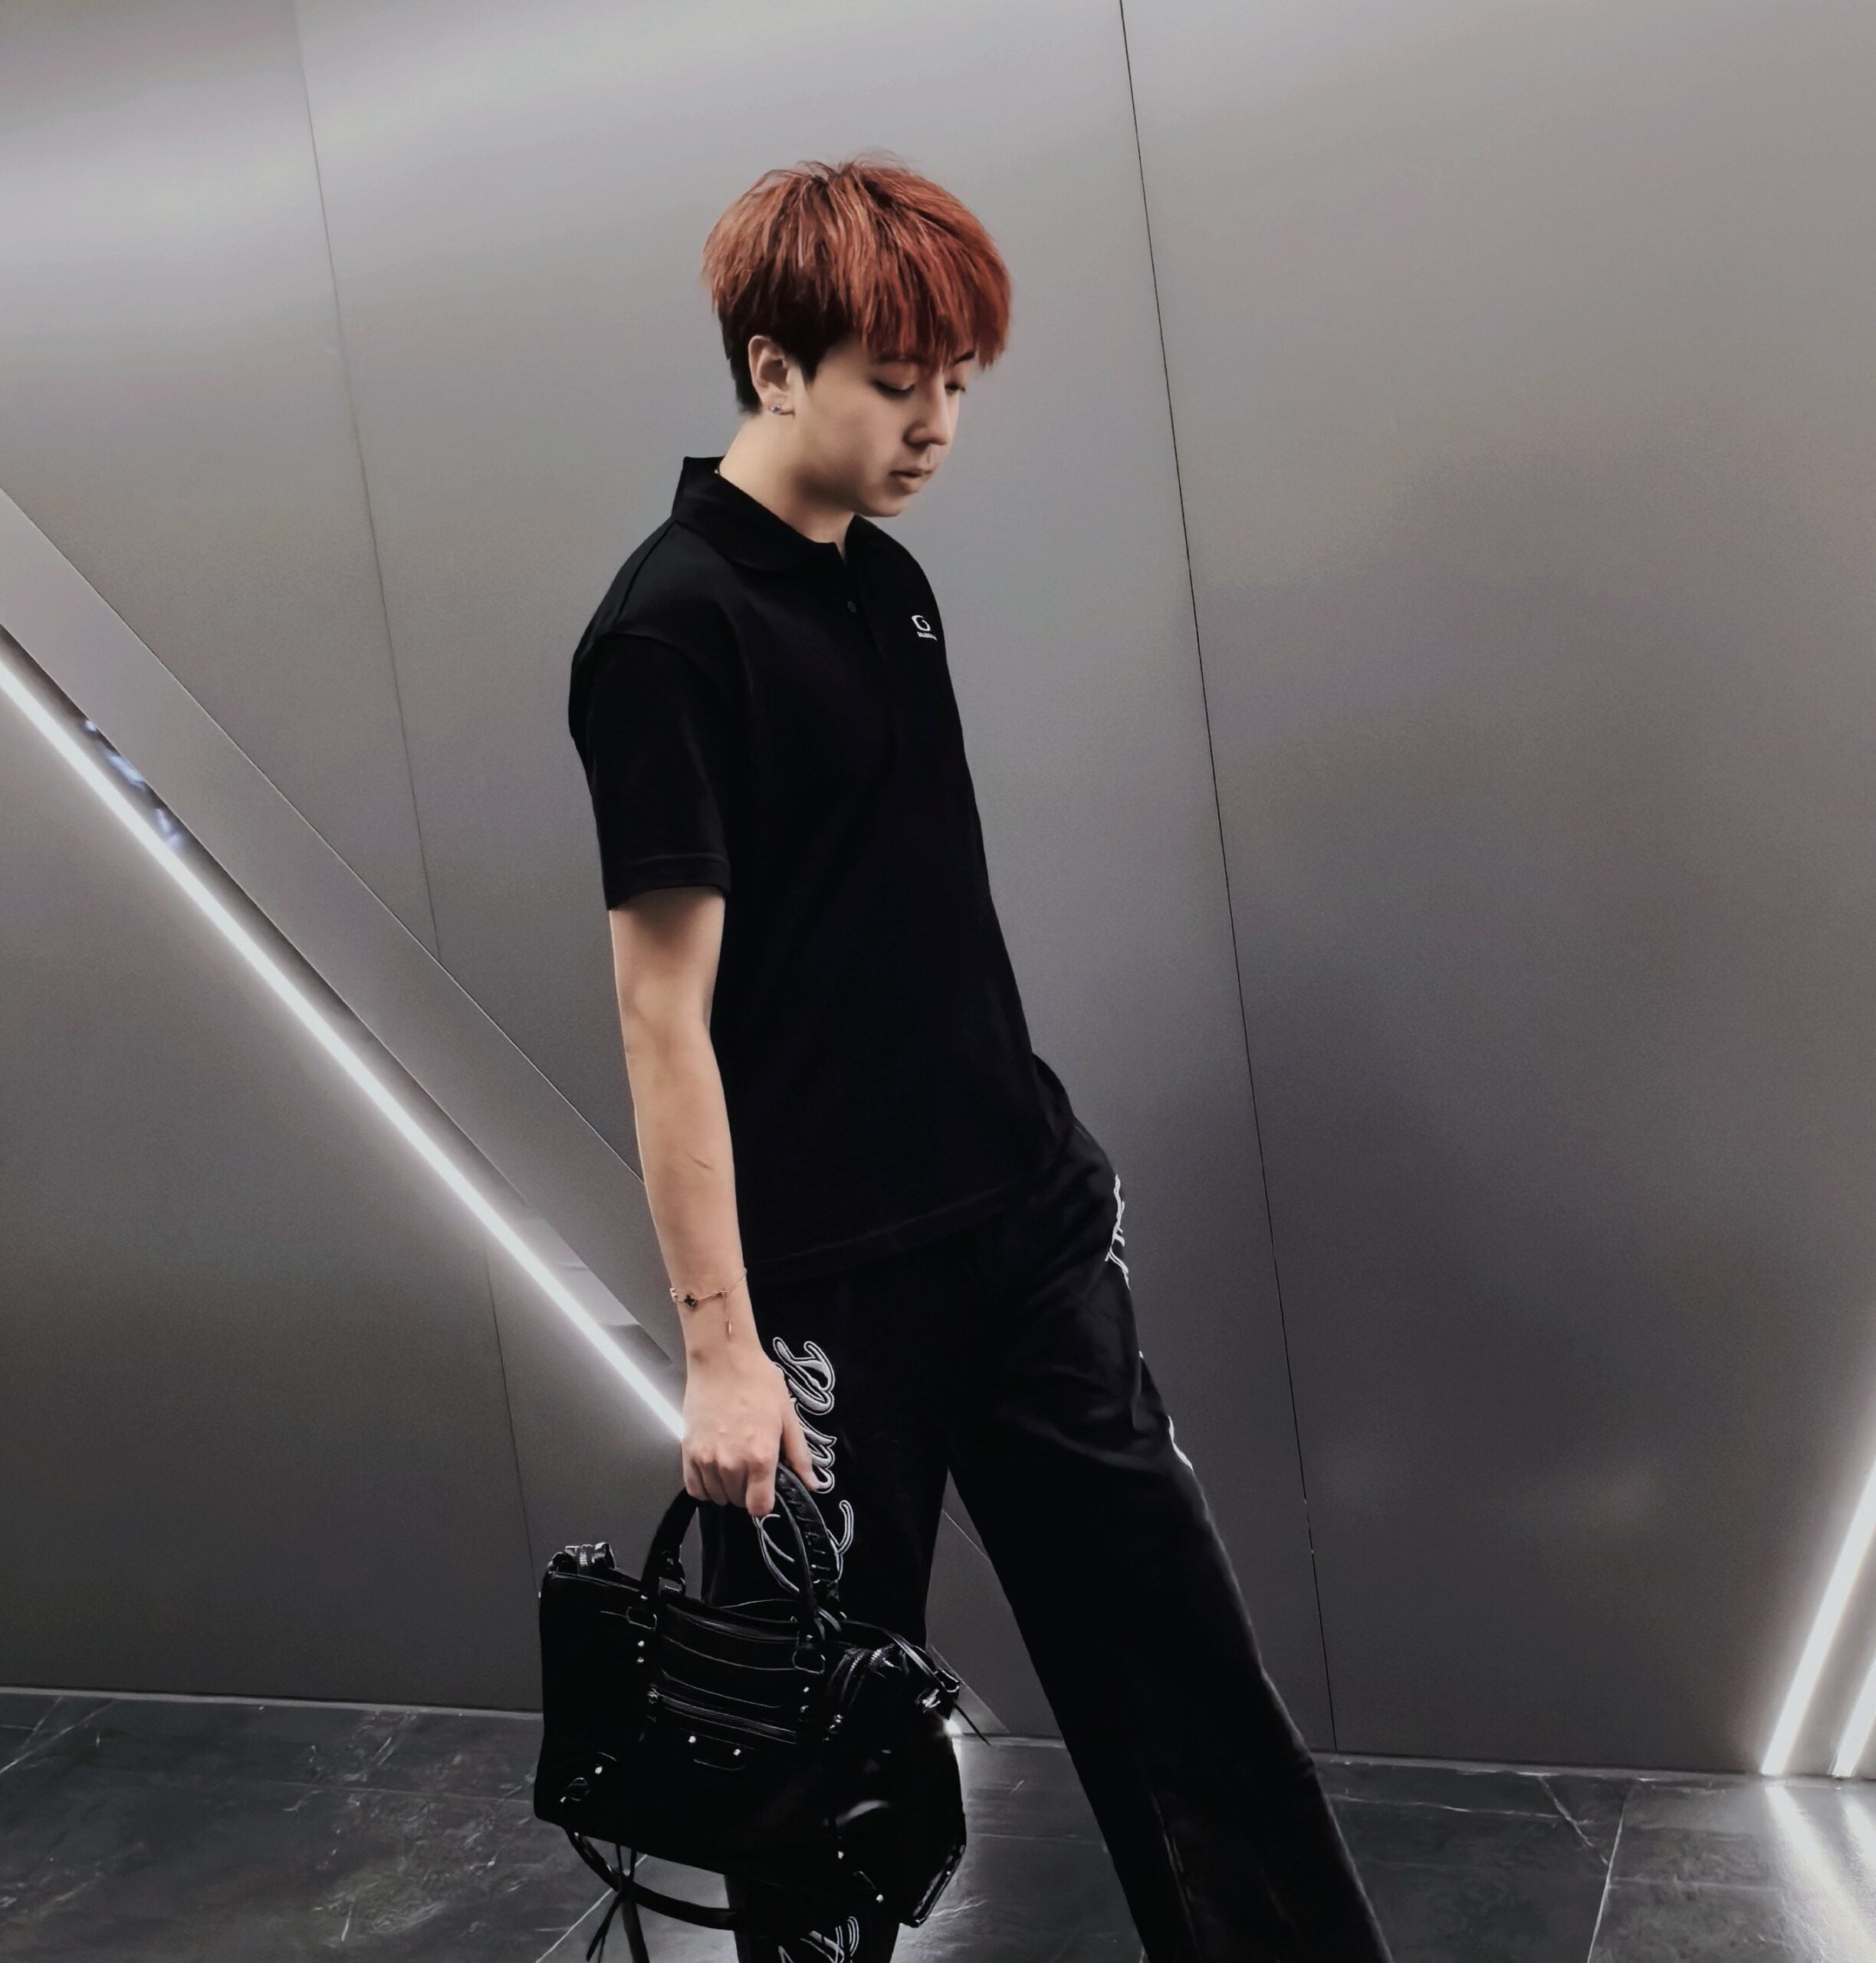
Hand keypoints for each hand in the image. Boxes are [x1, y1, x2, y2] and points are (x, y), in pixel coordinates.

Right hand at [682, 1339, 821, 1517]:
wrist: (723, 1358)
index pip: (759, 1508)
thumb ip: (799, 1456)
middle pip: (738, 1501)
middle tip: (751, 1466)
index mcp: (761, 1457)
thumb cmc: (758, 1381)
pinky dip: (704, 1485)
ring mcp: (706, 1459)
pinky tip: (713, 1468)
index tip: (766, 1489)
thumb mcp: (787, 1416)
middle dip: (747, 1491)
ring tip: (733, 1462)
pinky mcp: (687, 1452)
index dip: (764, 1502)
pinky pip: (694, 1487)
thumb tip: (813, 1485)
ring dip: (726, 1487)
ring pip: (717, 1496)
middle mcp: (732, 1464)